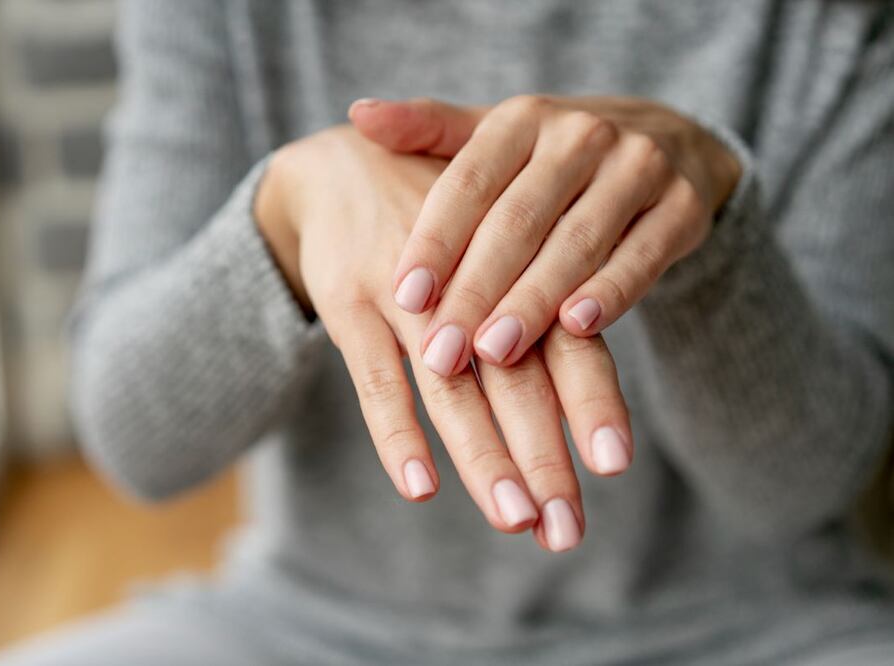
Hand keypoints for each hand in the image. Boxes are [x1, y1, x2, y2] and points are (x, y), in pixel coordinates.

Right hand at [255, 126, 633, 550]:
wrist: (340, 162)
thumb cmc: (436, 222)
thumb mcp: (491, 250)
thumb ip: (532, 313)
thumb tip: (578, 407)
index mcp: (518, 266)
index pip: (566, 344)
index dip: (590, 404)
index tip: (614, 468)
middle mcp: (470, 281)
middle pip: (516, 380)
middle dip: (543, 458)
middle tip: (567, 531)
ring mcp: (405, 294)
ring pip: (450, 388)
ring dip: (484, 457)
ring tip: (515, 520)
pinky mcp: (348, 303)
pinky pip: (373, 379)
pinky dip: (396, 433)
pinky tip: (420, 486)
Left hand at [348, 95, 740, 374]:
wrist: (666, 142)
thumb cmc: (551, 158)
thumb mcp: (494, 137)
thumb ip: (430, 132)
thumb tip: (360, 114)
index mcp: (522, 119)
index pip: (468, 182)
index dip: (435, 241)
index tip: (403, 296)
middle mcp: (580, 135)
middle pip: (517, 221)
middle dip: (476, 290)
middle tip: (442, 350)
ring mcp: (638, 167)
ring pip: (576, 243)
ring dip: (533, 301)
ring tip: (494, 352)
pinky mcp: (682, 206)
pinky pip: (641, 256)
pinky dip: (610, 292)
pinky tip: (576, 328)